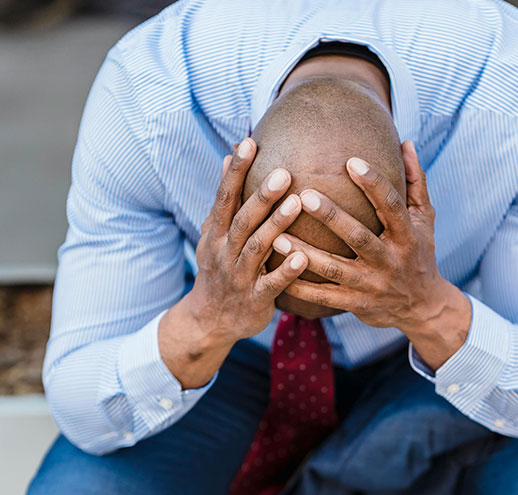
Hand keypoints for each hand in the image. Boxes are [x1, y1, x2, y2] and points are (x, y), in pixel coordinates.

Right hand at [159, 138, 307, 387]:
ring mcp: (238, 277)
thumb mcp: (213, 234)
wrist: (209, 321)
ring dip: (276, 226)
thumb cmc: (219, 268)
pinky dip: (285, 271)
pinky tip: (303, 257)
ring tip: (297, 204)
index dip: (234, 171)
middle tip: (284, 172)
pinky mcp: (255, 299)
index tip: (248, 143)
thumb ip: (225, 199)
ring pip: (256, 248)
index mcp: (215, 233)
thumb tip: (228, 156)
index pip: (224, 197)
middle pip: (242, 220)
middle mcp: (223, 252)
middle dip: (261, 196)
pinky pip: (271, 285)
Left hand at [274, 141, 470, 367]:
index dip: (373, 184)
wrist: (423, 307)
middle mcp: (390, 261)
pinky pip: (325, 297)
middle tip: (303, 196)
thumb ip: (415, 182)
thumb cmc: (419, 254)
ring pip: (335, 270)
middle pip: (358, 238)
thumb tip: (406, 143)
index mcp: (407, 236)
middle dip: (331, 218)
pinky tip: (277, 272)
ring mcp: (372, 285)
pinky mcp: (357, 304)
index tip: (351, 161)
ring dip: (305, 255)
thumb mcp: (425, 219)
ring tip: (277, 237)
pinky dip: (301, 287)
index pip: (390, 206)